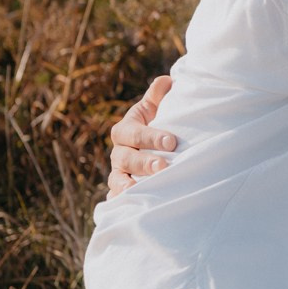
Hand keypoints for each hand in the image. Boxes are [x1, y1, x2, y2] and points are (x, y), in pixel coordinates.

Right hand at [107, 75, 176, 196]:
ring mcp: (118, 173)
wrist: (153, 148)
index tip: (171, 141)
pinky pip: (115, 198)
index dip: (150, 136)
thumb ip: (159, 96)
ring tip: (141, 189)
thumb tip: (167, 81)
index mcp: (125, 130)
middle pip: (126, 158)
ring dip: (128, 185)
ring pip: (117, 179)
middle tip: (162, 166)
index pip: (133, 132)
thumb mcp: (157, 110)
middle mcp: (119, 152)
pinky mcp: (121, 190)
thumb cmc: (157, 125)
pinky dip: (119, 203)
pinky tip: (128, 208)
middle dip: (144, 162)